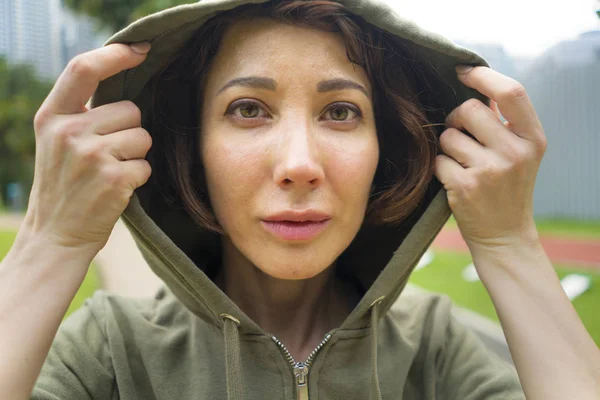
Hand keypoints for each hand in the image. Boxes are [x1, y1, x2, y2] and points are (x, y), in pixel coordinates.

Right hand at [24, 43, 152, 257]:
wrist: (56, 234)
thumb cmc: (64, 185)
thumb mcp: (57, 141)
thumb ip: (81, 113)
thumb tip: (122, 82)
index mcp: (52, 117)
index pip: (83, 70)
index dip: (114, 55)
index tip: (139, 50)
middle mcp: (68, 132)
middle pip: (130, 110)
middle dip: (129, 131)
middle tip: (107, 156)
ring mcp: (90, 155)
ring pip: (143, 137)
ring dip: (135, 155)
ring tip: (110, 172)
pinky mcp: (113, 179)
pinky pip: (147, 165)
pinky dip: (139, 178)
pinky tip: (117, 189)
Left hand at [434, 66, 546, 250]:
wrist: (504, 234)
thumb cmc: (508, 188)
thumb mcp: (520, 153)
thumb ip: (505, 122)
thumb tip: (479, 87)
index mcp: (533, 139)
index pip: (511, 92)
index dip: (483, 76)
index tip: (463, 70)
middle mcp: (515, 152)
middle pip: (470, 110)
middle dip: (457, 118)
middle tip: (461, 134)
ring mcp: (490, 171)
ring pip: (448, 136)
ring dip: (447, 146)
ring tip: (463, 163)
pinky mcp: (465, 186)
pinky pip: (438, 160)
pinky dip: (441, 167)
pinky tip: (455, 180)